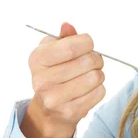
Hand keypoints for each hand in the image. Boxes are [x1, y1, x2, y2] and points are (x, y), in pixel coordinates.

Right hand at [22, 22, 105, 137]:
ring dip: (98, 74)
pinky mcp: (70, 112)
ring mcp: (55, 98)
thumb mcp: (52, 51)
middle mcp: (42, 80)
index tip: (87, 44)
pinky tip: (89, 88)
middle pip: (88, 61)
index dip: (87, 42)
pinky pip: (99, 93)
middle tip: (92, 61)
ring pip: (96, 77)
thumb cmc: (53, 72)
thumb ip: (64, 37)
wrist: (48, 109)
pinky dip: (99, 88)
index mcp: (38, 59)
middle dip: (96, 58)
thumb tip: (68, 26)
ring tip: (90, 74)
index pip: (71, 47)